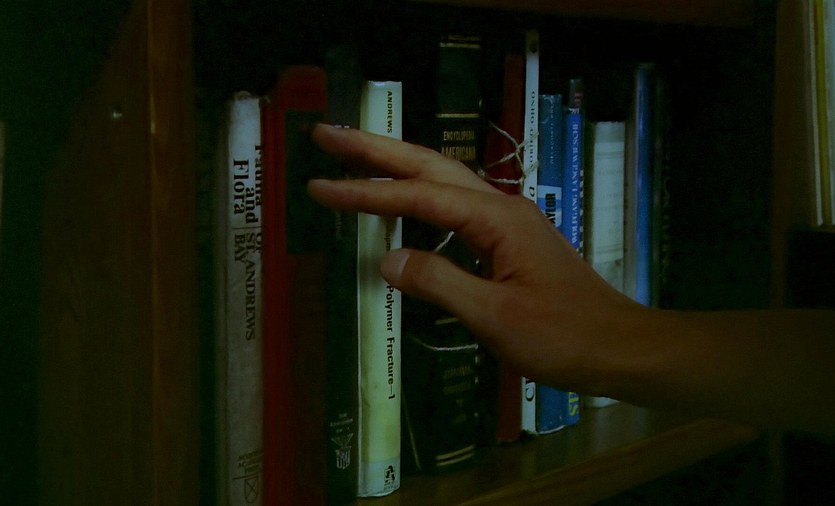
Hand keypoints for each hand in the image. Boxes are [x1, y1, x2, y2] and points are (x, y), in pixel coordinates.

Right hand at [307, 124, 645, 392]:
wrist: (618, 347)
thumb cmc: (562, 336)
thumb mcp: (495, 316)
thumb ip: (440, 282)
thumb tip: (387, 258)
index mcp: (496, 219)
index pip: (418, 196)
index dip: (366, 192)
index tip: (319, 187)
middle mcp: (501, 207)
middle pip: (430, 165)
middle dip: (376, 150)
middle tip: (328, 135)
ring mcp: (508, 221)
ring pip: (444, 180)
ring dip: (398, 165)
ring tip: (354, 155)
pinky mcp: (510, 240)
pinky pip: (455, 206)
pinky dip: (420, 194)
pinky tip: (406, 202)